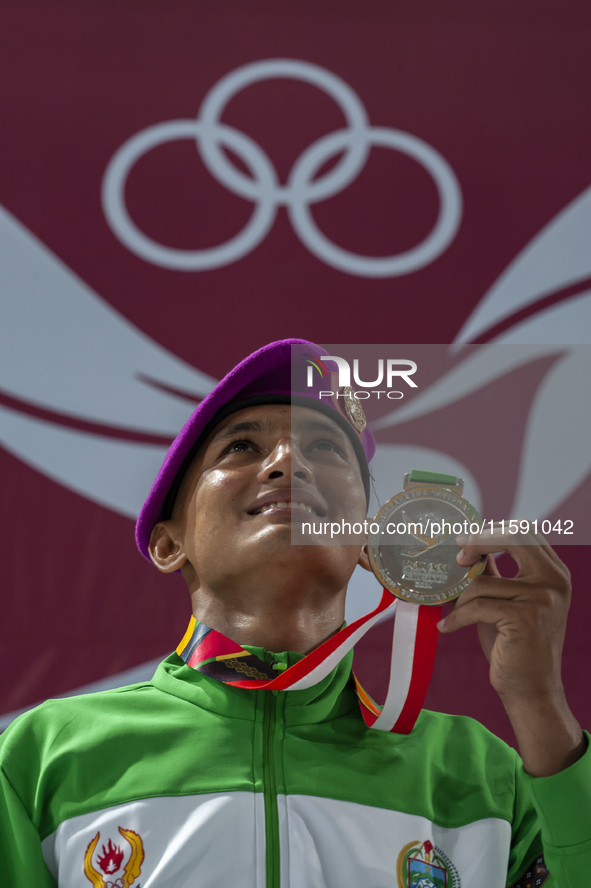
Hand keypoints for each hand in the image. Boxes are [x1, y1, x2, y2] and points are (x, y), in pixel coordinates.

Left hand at [438, 525, 584, 774]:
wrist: (530, 690)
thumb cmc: (513, 644)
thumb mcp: (505, 601)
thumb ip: (493, 573)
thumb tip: (467, 547)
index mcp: (554, 573)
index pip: (525, 531)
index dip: (491, 530)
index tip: (464, 540)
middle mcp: (554, 581)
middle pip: (512, 538)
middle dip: (477, 543)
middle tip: (455, 558)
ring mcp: (543, 599)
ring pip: (483, 582)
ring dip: (460, 599)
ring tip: (452, 613)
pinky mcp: (526, 618)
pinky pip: (477, 606)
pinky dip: (456, 617)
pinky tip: (446, 627)